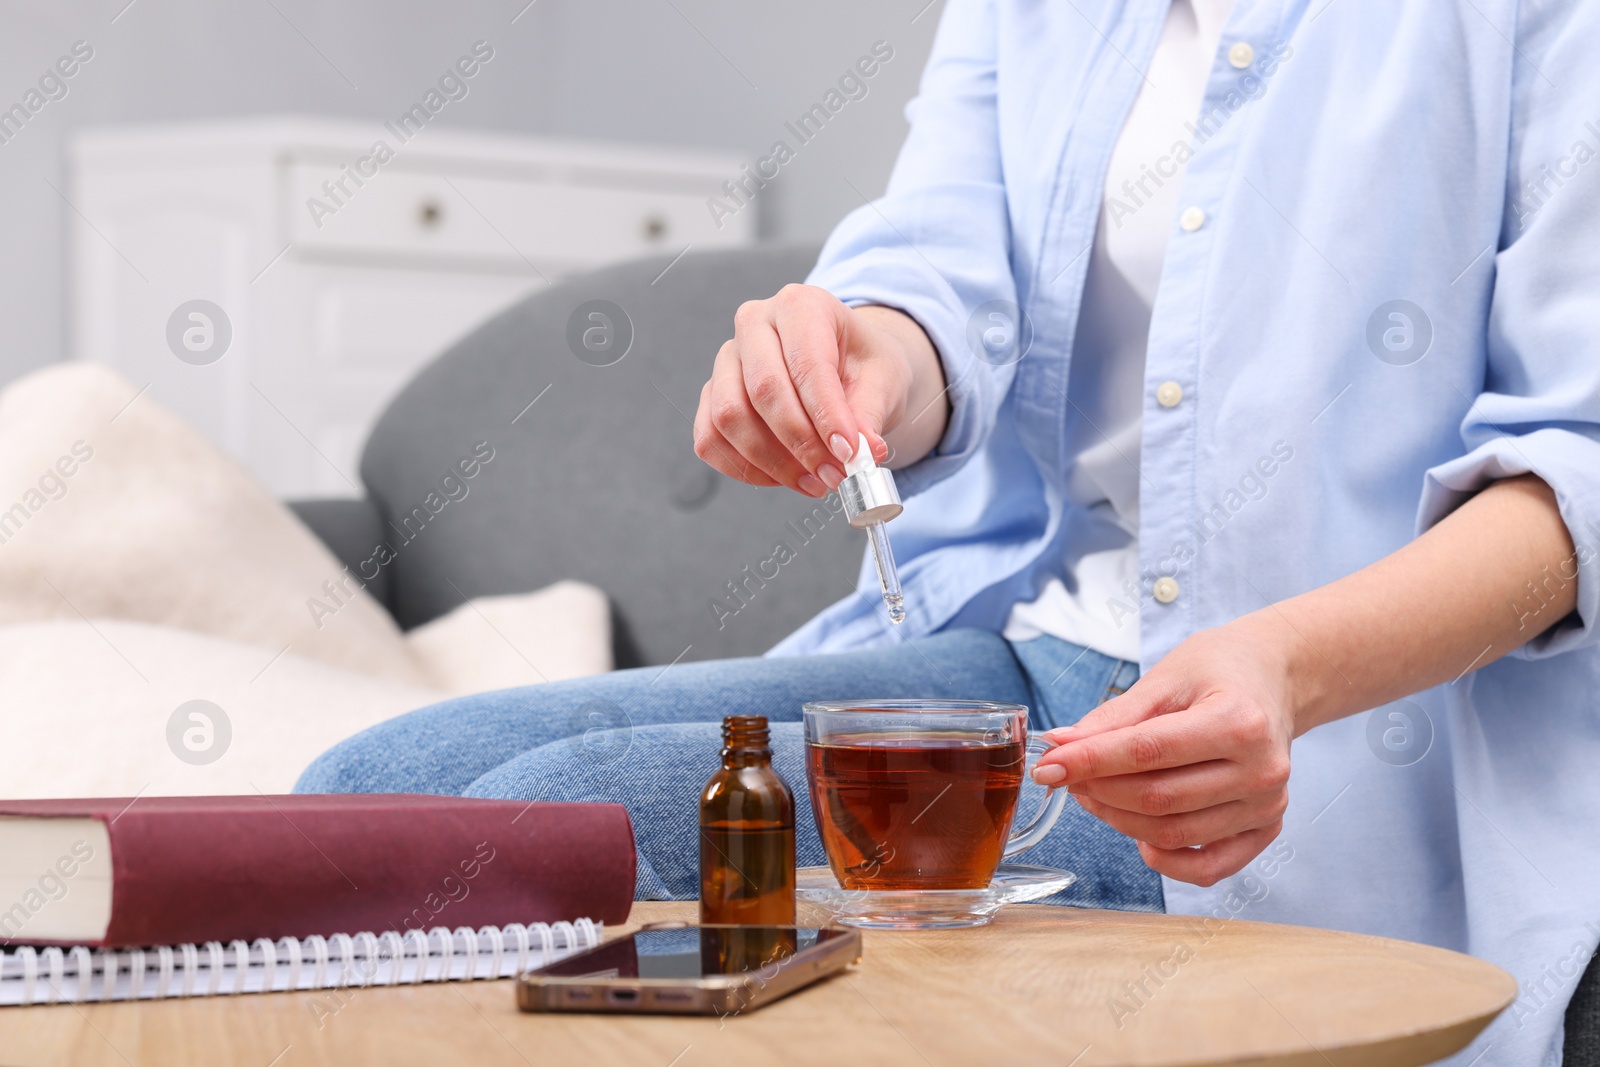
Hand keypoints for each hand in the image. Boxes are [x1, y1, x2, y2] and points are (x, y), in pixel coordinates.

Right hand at [693, 285, 943, 496]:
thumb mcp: (883, 381)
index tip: (849, 453)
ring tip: (816, 481)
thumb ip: (869, 415)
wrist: (846, 367)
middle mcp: (755, 323)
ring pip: (729, 417)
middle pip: (762, 389)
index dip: (826, 414)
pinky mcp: (711, 396)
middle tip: (834, 476)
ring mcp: (727, 360)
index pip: (806, 362)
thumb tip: (863, 452)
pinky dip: (745, 469)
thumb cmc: (863, 366)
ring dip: (772, 462)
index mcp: (801, 305)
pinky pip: (710, 439)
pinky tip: (784, 477)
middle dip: (800, 443)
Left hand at [1030, 618, 1298, 885]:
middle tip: (1066, 774)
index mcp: (1238, 721)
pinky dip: (1167, 861)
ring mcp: (1266, 805)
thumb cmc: (1221, 670)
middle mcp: (1260, 770)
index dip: (1090, 762)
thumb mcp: (1166, 678)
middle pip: (1158, 799)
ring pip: (1174, 833)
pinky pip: (1210, 866)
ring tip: (1093, 793)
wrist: (1275, 677)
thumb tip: (1061, 745)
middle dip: (1099, 789)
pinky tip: (1139, 836)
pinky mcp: (1266, 827)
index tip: (1049, 764)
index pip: (1147, 752)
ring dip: (1120, 820)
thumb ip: (1114, 717)